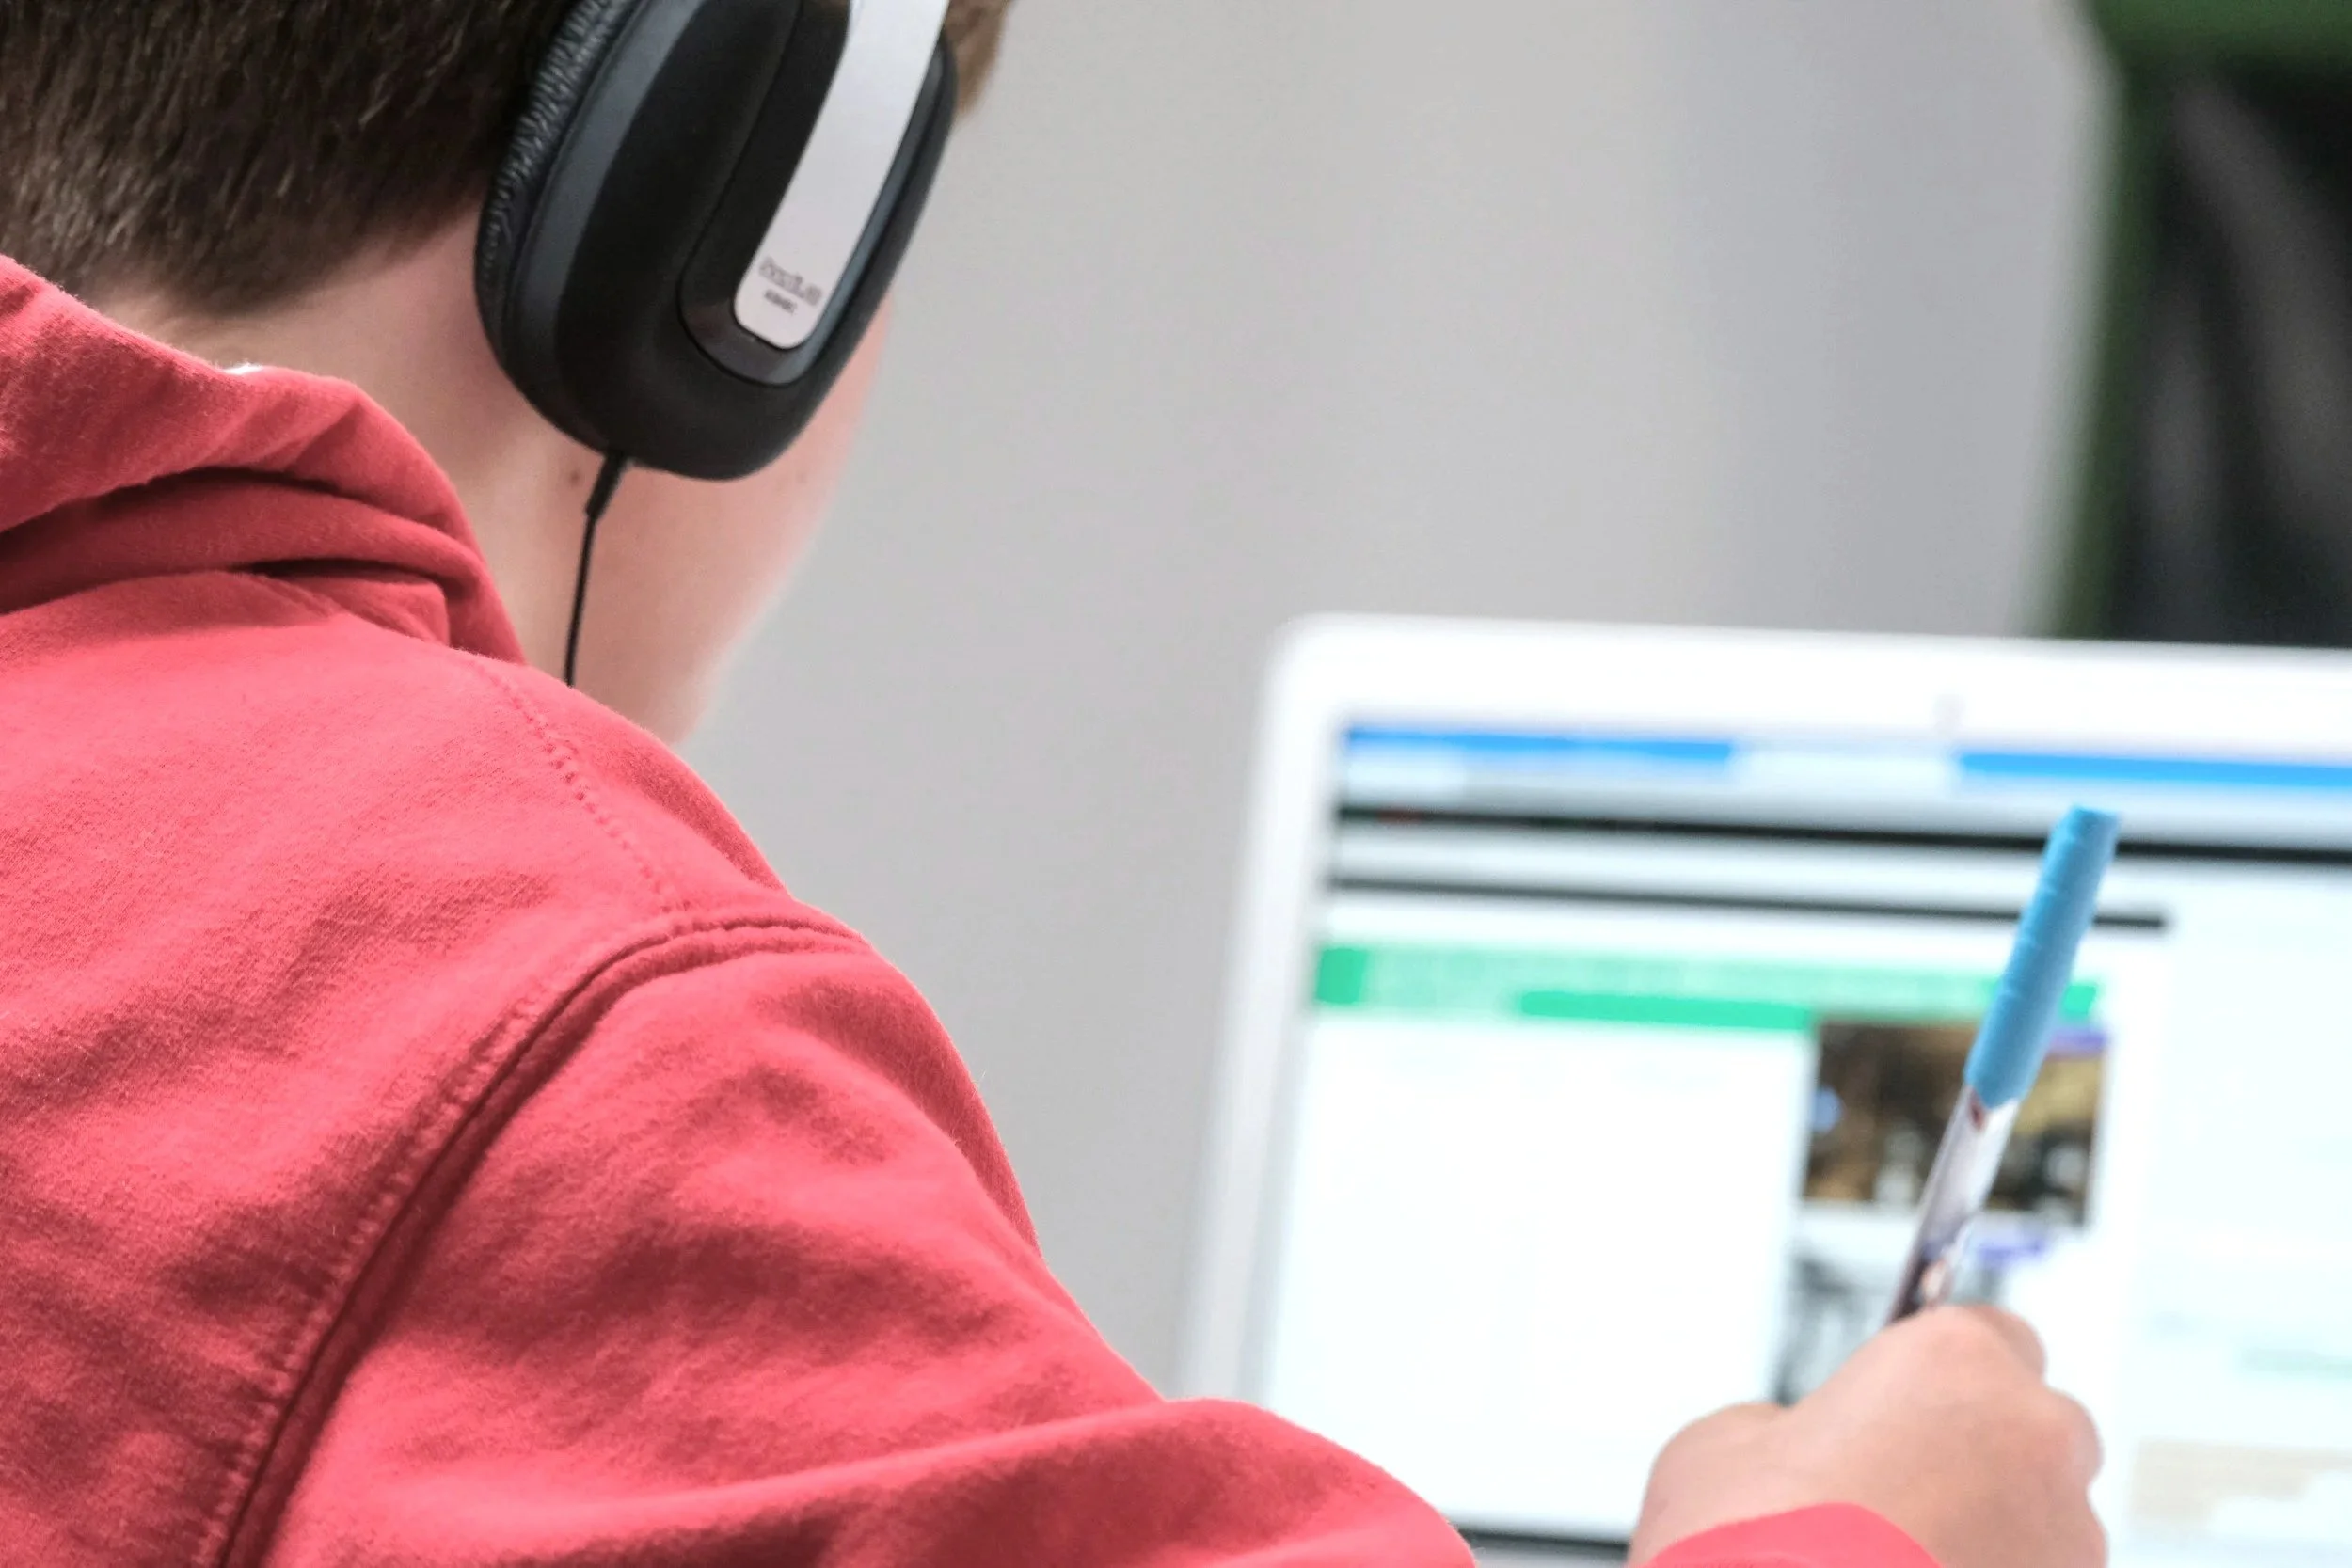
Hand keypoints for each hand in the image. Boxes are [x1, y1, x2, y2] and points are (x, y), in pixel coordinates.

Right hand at [1629, 1306, 2103, 1567]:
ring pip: (2044, 1521)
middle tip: (1896, 1494)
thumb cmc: (1750, 1547)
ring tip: (1898, 1565)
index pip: (1994, 1335)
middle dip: (1980, 1454)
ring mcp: (2069, 1535)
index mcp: (1954, 1360)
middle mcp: (2033, 1434)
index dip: (1944, 1375)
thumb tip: (1797, 1449)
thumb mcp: (1721, 1445)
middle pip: (2032, 1428)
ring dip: (1991, 1535)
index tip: (1906, 1404)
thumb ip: (1786, 1427)